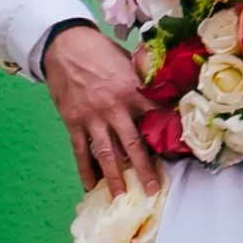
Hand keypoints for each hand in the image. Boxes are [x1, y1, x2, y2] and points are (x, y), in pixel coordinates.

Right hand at [38, 24, 155, 193]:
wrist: (65, 45)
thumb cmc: (100, 51)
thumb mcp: (128, 61)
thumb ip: (144, 81)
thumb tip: (165, 92)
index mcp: (132, 90)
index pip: (154, 118)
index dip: (166, 136)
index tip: (177, 155)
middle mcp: (113, 108)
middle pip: (132, 145)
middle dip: (143, 169)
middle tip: (151, 190)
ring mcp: (91, 118)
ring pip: (105, 154)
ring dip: (114, 177)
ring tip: (120, 197)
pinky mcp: (73, 122)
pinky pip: (80, 151)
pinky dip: (84, 170)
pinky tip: (90, 186)